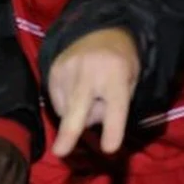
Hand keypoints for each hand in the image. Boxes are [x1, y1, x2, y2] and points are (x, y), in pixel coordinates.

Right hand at [47, 28, 139, 157]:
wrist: (102, 31)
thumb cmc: (122, 62)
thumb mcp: (130, 81)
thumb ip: (115, 103)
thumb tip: (88, 126)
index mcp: (117, 74)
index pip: (116, 105)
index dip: (113, 128)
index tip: (109, 148)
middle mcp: (90, 71)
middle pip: (78, 106)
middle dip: (69, 132)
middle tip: (61, 152)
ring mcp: (67, 69)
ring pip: (67, 110)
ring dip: (77, 114)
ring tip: (91, 96)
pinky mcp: (52, 70)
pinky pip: (57, 102)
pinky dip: (68, 105)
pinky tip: (78, 91)